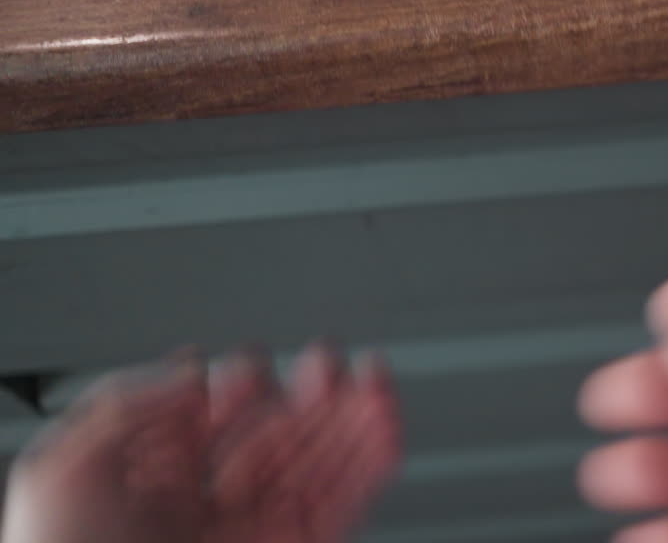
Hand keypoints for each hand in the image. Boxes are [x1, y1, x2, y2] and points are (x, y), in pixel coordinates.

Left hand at [2, 343, 400, 542]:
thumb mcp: (63, 468)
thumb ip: (130, 406)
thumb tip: (192, 372)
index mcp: (149, 492)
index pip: (211, 427)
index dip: (238, 389)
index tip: (257, 362)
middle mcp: (206, 515)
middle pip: (275, 441)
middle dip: (310, 396)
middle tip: (333, 361)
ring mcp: (251, 537)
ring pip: (318, 470)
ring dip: (353, 422)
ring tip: (376, 381)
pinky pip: (342, 507)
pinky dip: (372, 467)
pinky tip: (385, 427)